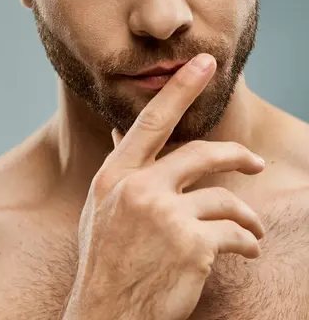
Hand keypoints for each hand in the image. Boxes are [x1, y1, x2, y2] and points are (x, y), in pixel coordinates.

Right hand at [63, 54, 264, 319]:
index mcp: (116, 176)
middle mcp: (139, 189)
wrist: (105, 317)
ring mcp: (165, 216)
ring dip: (246, 216)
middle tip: (255, 163)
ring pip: (224, 198)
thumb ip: (122, 171)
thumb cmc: (106, 262)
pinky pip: (234, 232)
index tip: (203, 63)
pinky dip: (247, 242)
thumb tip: (123, 131)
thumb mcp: (102, 208)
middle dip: (235, 157)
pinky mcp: (192, 246)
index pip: (151, 121)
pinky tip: (248, 250)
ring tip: (252, 230)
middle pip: (200, 154)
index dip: (180, 89)